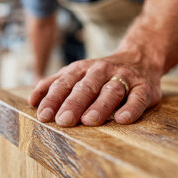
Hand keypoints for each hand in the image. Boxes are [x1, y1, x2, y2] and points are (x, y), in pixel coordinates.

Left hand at [28, 51, 162, 126]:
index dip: (53, 99)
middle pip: (86, 87)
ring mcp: (124, 78)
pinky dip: (131, 108)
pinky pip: (138, 97)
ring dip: (100, 106)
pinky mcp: (144, 87)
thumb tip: (32, 100)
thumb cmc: (102, 73)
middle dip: (73, 103)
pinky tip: (122, 119)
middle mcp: (102, 71)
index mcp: (82, 69)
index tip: (43, 115)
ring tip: (89, 121)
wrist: (141, 57)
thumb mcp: (77, 73)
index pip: (65, 83)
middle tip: (63, 121)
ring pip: (111, 91)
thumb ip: (55, 84)